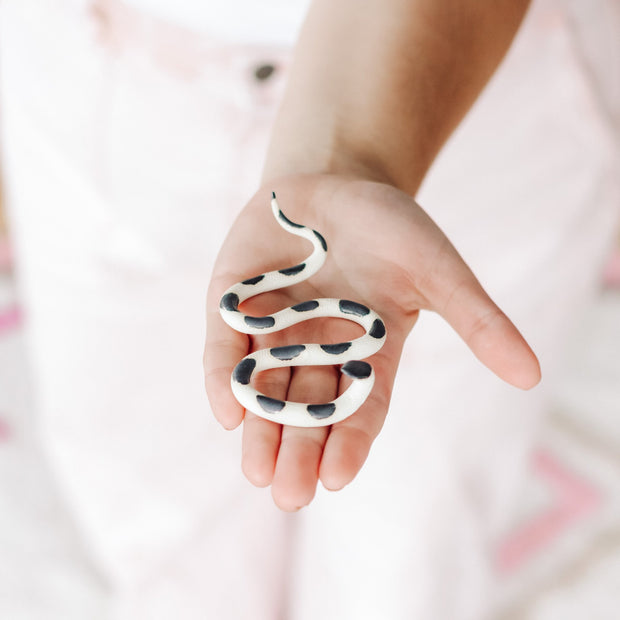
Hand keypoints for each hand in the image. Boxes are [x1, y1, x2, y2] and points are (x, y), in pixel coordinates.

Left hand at [204, 173, 539, 510]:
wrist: (335, 181)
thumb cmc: (391, 227)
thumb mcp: (438, 270)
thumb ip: (477, 321)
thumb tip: (532, 375)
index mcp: (367, 351)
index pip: (360, 406)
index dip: (350, 441)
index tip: (338, 478)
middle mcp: (318, 351)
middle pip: (308, 409)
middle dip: (299, 450)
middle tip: (290, 497)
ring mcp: (274, 330)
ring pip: (265, 389)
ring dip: (260, 431)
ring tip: (258, 474)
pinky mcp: (235, 305)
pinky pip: (227, 347)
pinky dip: (224, 377)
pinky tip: (227, 411)